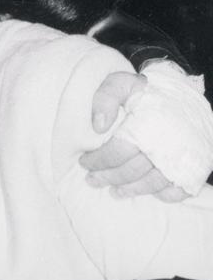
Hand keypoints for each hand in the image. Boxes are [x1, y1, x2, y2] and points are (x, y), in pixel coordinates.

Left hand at [83, 70, 187, 200]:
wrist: (182, 94)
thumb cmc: (147, 91)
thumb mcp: (123, 83)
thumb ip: (106, 97)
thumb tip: (98, 126)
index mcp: (148, 123)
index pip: (117, 151)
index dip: (97, 160)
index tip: (84, 161)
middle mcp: (167, 142)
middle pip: (131, 171)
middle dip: (107, 177)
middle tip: (92, 180)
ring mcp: (182, 157)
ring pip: (153, 183)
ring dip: (130, 190)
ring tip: (114, 190)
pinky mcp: (194, 166)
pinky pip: (179, 189)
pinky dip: (163, 195)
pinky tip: (148, 192)